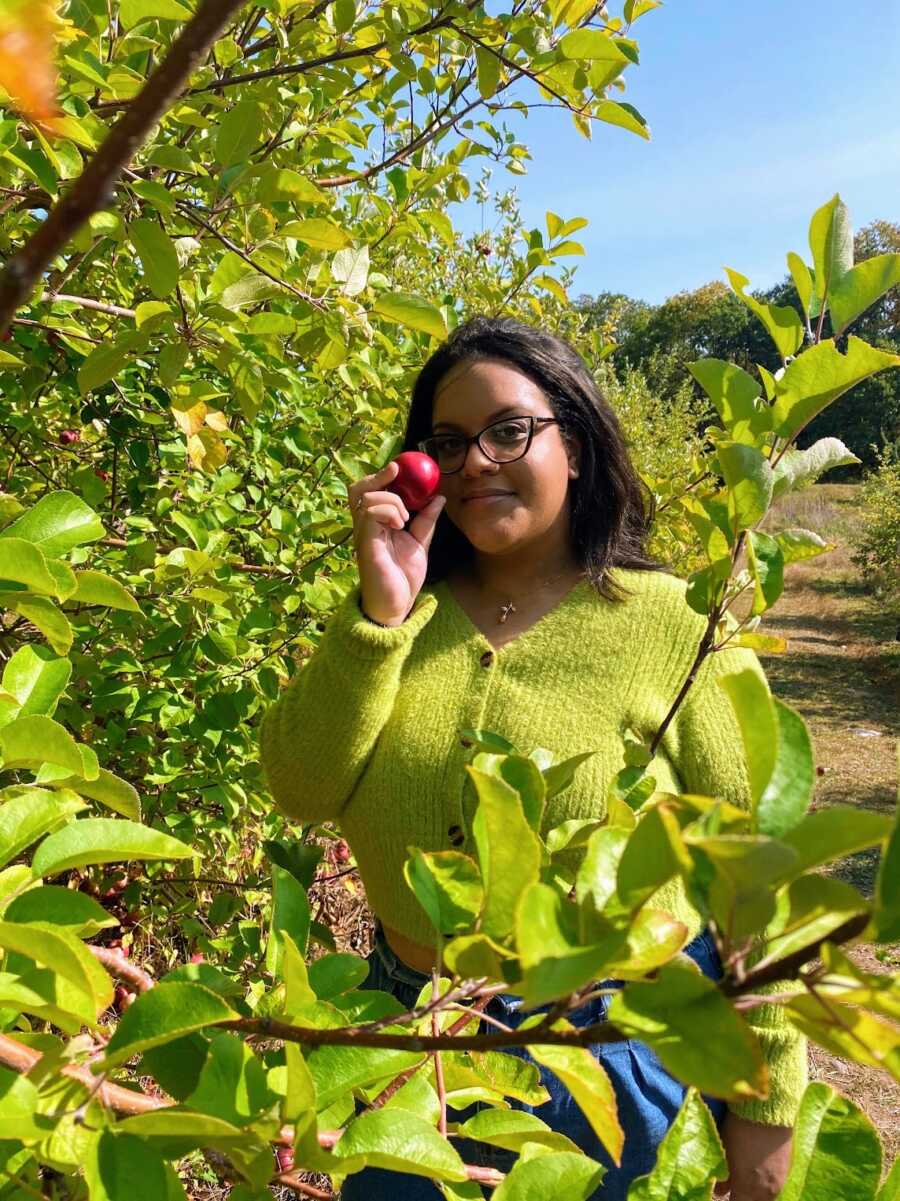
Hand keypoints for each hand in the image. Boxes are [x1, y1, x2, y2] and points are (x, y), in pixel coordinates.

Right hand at [348, 460, 446, 625]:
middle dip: (376, 476)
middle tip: (396, 472)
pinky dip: (388, 511)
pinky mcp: (366, 544)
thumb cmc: (403, 577)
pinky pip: (370, 514)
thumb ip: (426, 521)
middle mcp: (365, 526)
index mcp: (376, 524)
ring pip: (365, 498)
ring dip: (390, 500)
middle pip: (357, 490)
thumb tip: (438, 497)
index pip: (370, 491)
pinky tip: (401, 524)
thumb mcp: (420, 543)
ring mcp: (364, 535)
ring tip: (405, 517)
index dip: (382, 476)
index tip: (401, 467)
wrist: (396, 605)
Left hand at [713, 1112, 792, 1200]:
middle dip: (742, 1196)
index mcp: (747, 1189)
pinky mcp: (787, 1171)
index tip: (726, 1189)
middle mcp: (766, 1191)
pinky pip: (774, 1187)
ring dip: (755, 1193)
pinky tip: (758, 1172)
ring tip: (745, 1179)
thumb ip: (723, 1178)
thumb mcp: (726, 1153)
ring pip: (764, 1197)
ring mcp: (779, 1182)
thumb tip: (718, 1191)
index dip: (730, 1198)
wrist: (768, 1110)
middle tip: (734, 1186)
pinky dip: (765, 1185)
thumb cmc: (740, 1129)